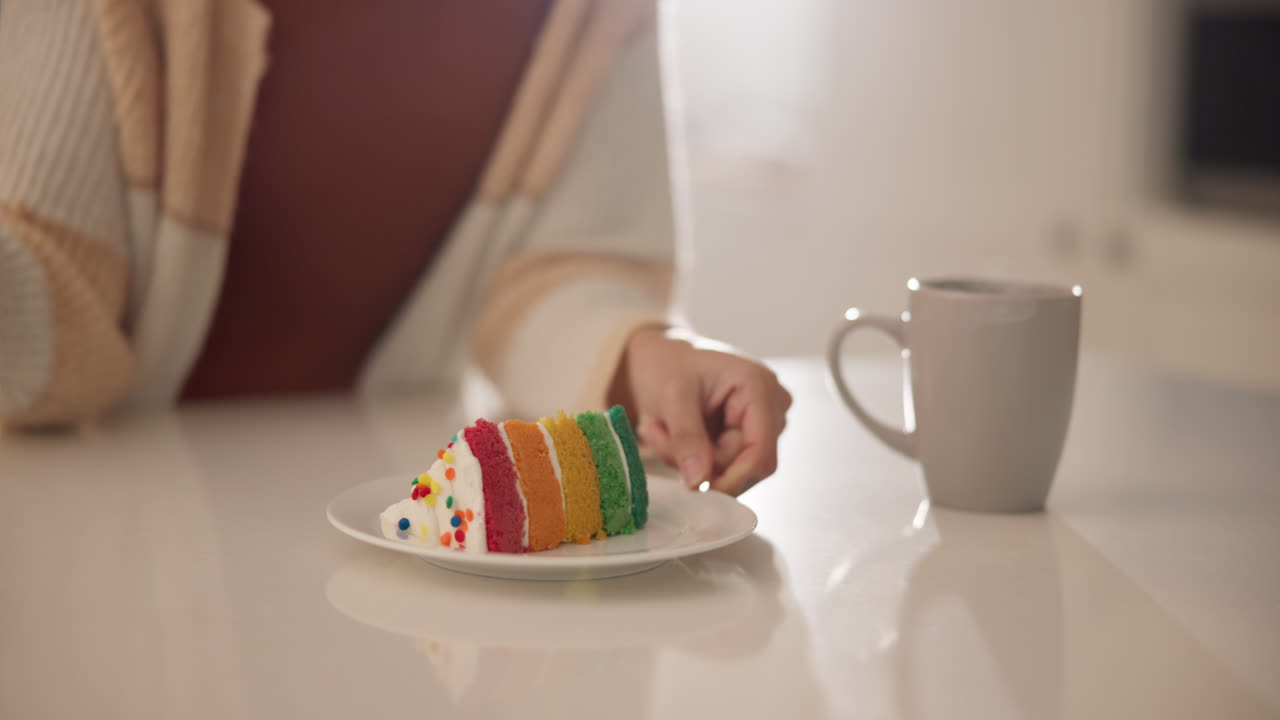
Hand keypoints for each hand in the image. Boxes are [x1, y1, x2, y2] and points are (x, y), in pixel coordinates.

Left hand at [608, 326, 791, 494]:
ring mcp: (762, 422)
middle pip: (746, 465)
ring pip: (731, 468)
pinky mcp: (748, 435)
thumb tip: (699, 481)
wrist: (660, 358)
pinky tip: (675, 432)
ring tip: (662, 427)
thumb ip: (687, 437)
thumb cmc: (667, 365)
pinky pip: (723, 465)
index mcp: (759, 387)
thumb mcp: (671, 396)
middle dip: (699, 461)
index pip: (761, 453)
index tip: (698, 489)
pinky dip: (693, 457)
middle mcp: (771, 406)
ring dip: (690, 458)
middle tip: (659, 435)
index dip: (733, 479)